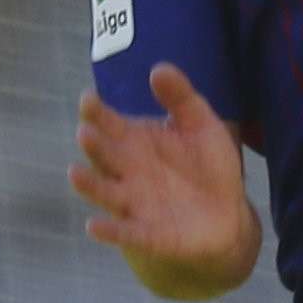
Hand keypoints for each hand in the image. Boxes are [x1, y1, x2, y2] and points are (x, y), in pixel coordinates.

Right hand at [71, 65, 260, 297]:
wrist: (228, 214)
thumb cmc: (208, 165)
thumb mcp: (201, 124)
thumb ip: (181, 97)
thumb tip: (159, 68)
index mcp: (134, 141)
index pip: (108, 123)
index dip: (96, 111)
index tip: (88, 99)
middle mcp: (126, 171)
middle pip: (103, 155)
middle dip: (93, 144)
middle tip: (86, 132)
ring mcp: (134, 203)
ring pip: (104, 192)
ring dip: (89, 184)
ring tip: (74, 173)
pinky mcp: (147, 233)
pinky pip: (125, 233)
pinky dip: (110, 231)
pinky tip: (94, 226)